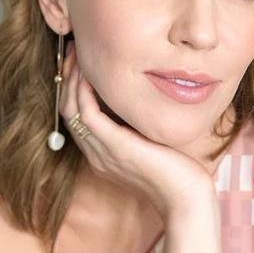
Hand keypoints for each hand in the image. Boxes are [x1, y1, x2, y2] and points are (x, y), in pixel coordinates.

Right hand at [59, 40, 215, 221]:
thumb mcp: (151, 145)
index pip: (77, 117)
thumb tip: (141, 103)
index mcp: (102, 153)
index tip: (80, 64)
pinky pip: (87, 113)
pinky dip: (84, 91)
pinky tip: (90, 73)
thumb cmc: (176, 172)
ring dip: (72, 79)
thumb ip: (138, 128)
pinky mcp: (114, 146)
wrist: (185, 199)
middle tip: (73, 53)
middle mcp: (96, 153)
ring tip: (77, 55)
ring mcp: (102, 151)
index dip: (74, 89)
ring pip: (72, 109)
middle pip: (68, 110)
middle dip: (68, 79)